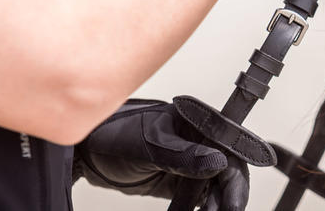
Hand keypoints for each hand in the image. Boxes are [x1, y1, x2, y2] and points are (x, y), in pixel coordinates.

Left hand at [75, 100, 249, 210]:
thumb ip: (183, 155)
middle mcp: (198, 140)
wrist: (88, 154)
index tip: (233, 196)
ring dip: (217, 204)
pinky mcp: (181, 181)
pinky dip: (205, 208)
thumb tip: (216, 162)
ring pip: (217, 187)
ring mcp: (191, 162)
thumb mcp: (149, 145)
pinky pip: (201, 197)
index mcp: (196, 121)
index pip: (230, 146)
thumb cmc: (112, 135)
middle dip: (229, 194)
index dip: (236, 172)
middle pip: (229, 169)